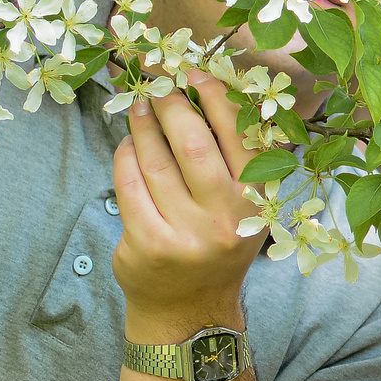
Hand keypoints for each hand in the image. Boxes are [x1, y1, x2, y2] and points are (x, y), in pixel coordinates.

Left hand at [112, 70, 267, 337]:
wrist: (190, 310)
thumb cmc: (217, 242)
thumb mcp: (244, 206)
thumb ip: (238, 157)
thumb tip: (211, 87)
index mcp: (256, 200)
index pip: (238, 134)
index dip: (214, 95)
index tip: (193, 71)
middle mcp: (225, 218)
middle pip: (193, 143)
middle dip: (171, 105)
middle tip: (157, 84)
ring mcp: (185, 234)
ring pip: (155, 161)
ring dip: (142, 126)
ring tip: (138, 107)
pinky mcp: (148, 244)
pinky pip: (129, 185)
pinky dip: (125, 157)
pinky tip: (126, 145)